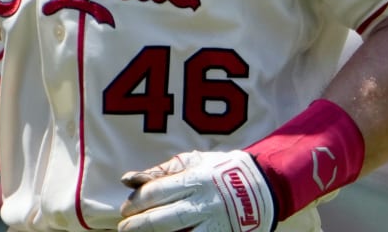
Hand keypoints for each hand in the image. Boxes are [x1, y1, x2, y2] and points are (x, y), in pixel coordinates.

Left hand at [118, 150, 274, 231]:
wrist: (263, 185)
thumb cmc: (220, 171)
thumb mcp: (192, 162)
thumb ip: (160, 172)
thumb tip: (126, 179)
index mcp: (194, 180)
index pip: (156, 192)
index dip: (136, 202)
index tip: (125, 209)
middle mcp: (203, 203)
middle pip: (163, 218)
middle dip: (139, 225)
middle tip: (124, 228)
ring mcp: (215, 223)